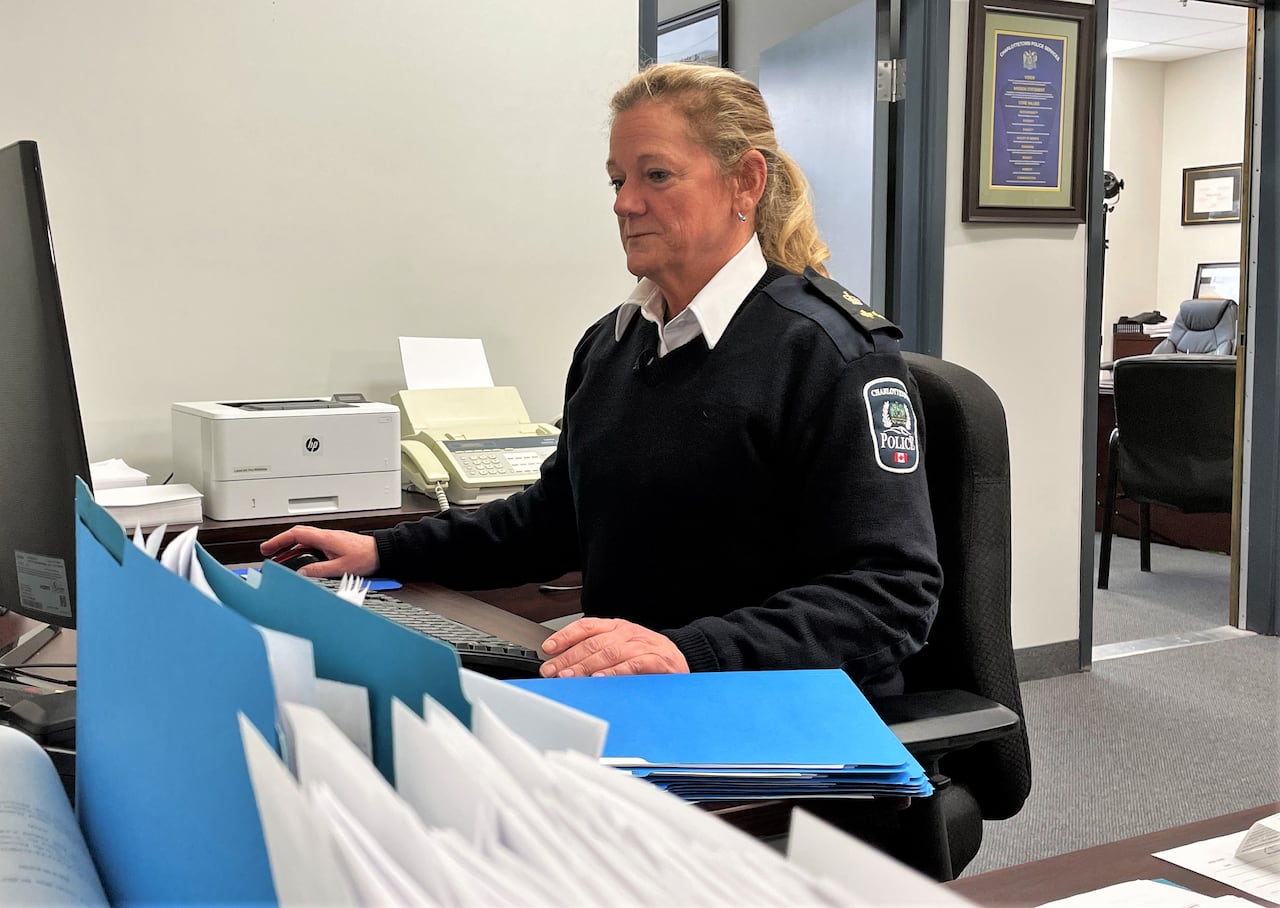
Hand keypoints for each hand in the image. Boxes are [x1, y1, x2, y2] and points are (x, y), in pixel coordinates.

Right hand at [259, 526, 378, 578]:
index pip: (296, 534)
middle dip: (280, 543)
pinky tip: (300, 561)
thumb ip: (319, 571)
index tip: (267, 548)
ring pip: (305, 541)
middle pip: (297, 536)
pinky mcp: (334, 545)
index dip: (279, 540)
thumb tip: (301, 573)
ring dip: (291, 548)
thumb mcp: (341, 567)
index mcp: (325, 538)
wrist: (382, 552)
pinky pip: (313, 546)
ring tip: (280, 560)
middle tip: (268, 553)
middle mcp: (326, 536)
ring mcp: (330, 540)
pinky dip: (302, 552)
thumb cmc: (366, 556)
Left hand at [540, 618, 688, 676]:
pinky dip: (614, 672)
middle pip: (593, 643)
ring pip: (609, 653)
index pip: (586, 627)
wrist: (684, 658)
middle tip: (552, 670)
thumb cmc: (648, 655)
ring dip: (586, 666)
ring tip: (569, 677)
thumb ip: (597, 653)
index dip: (565, 636)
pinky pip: (632, 665)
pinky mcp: (656, 661)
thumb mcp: (622, 647)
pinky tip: (600, 679)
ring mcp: (642, 645)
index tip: (548, 649)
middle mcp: (627, 633)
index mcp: (617, 627)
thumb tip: (565, 666)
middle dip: (569, 658)